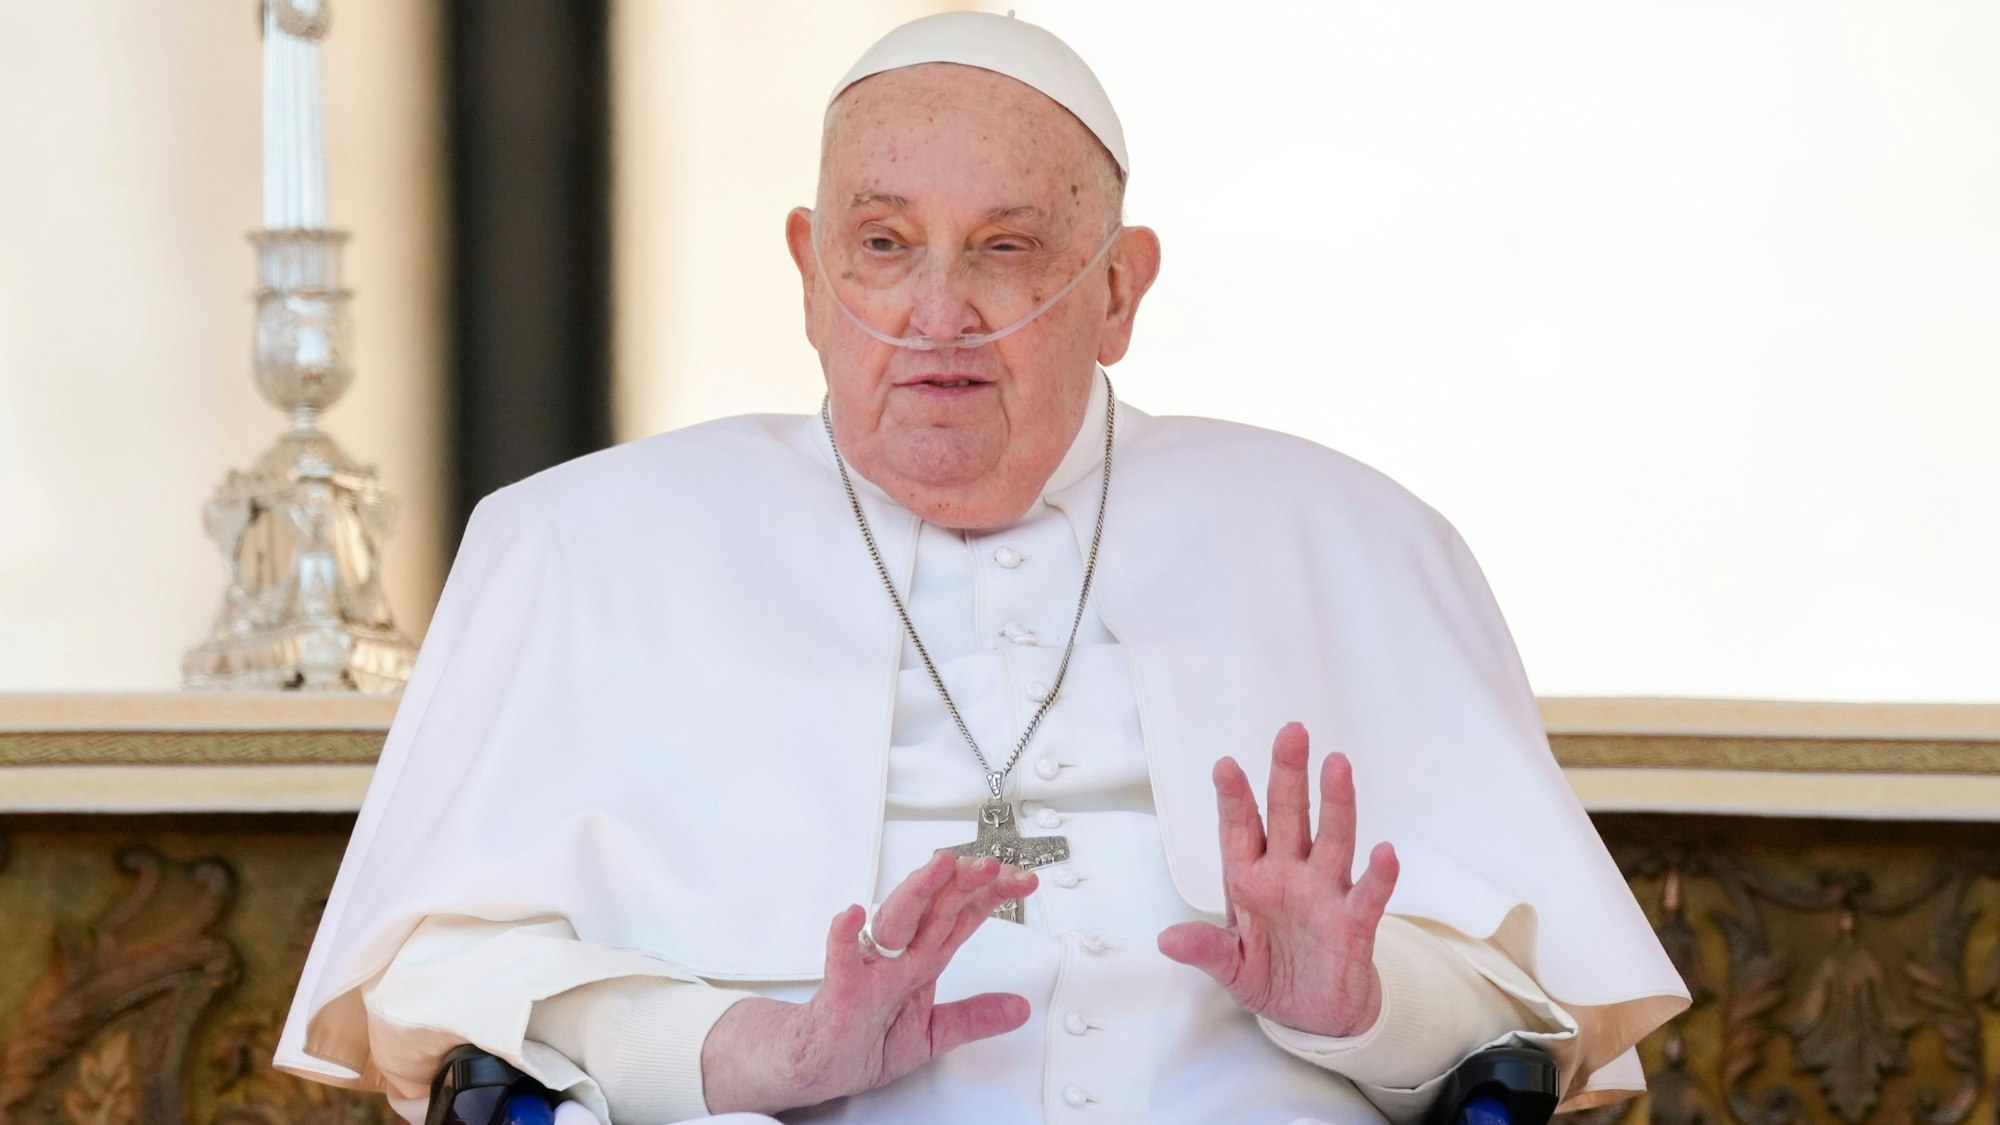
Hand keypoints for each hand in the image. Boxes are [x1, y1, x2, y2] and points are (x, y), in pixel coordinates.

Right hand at [701, 852, 1035, 1113]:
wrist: (817, 1064)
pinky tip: (853, 915)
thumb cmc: (865, 1040)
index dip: (991, 896)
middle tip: (989, 865)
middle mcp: (898, 955)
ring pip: (896, 921)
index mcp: (922, 959)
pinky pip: (840, 960)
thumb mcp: (932, 1033)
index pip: (962, 917)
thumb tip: (1019, 1009)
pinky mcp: (841, 991)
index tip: (1022, 881)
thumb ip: (974, 1018)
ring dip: (918, 892)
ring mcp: (870, 968)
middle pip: (935, 909)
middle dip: (963, 884)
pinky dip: (844, 937)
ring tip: (940, 867)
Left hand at [1157, 721, 1399, 1037]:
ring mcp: (1324, 893)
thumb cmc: (1271, 976)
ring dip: (1336, 804)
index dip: (1234, 799)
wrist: (1315, 1014)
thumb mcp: (1230, 968)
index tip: (1225, 765)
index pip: (1240, 830)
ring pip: (1332, 839)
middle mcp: (1289, 875)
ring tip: (1337, 766)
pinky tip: (1385, 851)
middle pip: (1289, 816)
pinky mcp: (1354, 922)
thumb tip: (1167, 940)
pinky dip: (1379, 875)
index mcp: (1250, 879)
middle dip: (1288, 776)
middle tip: (1292, 733)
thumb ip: (1205, 950)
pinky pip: (1368, 894)